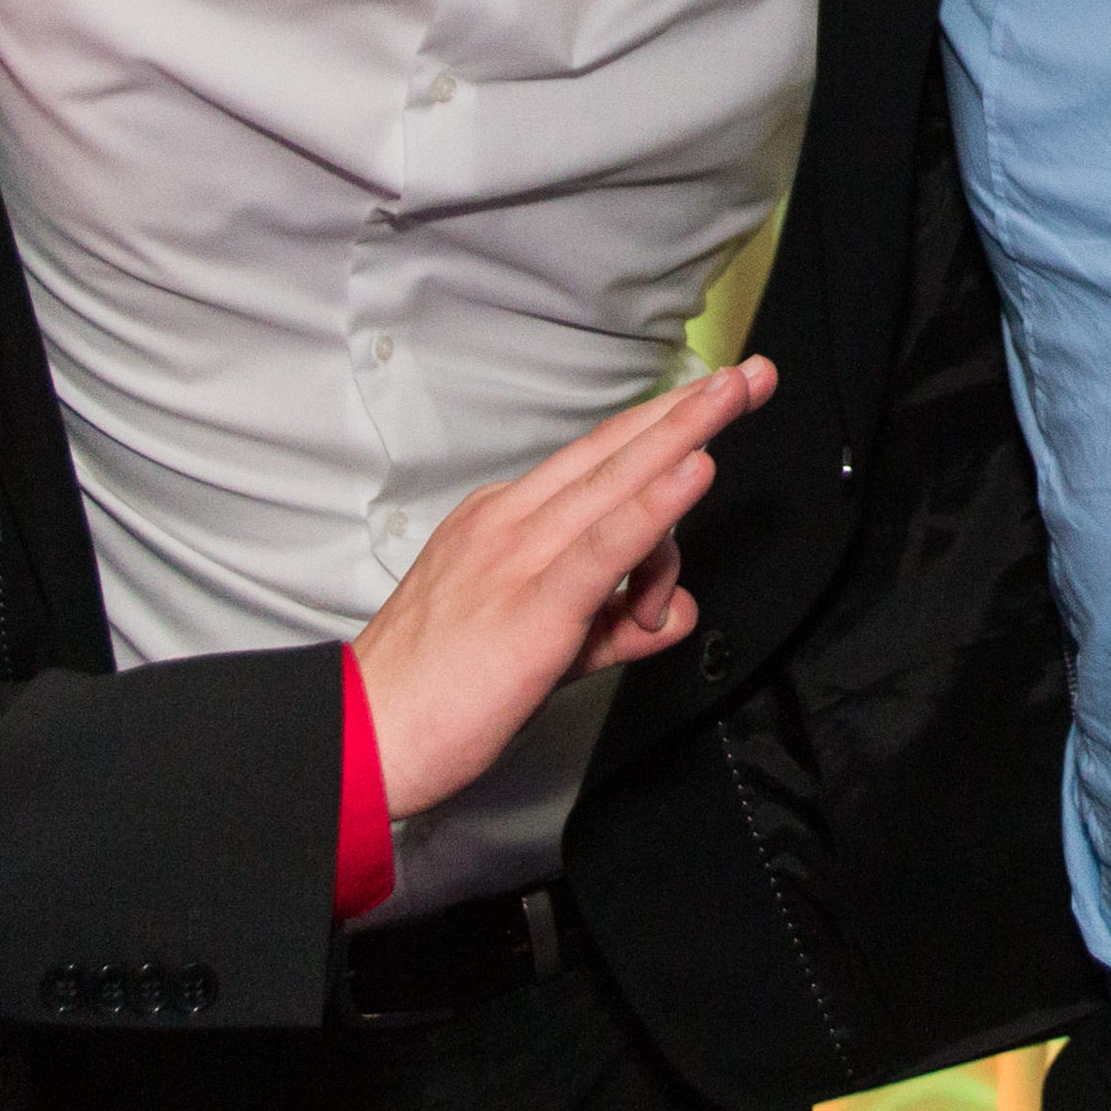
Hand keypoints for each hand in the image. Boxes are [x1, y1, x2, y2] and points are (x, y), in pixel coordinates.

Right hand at [350, 359, 775, 816]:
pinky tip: (692, 471)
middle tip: (747, 374)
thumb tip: (672, 614)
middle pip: (614, 451)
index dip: (659, 421)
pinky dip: (654, 505)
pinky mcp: (533, 606)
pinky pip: (604, 546)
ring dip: (684, 432)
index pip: (597, 461)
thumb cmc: (439, 692)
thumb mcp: (543, 645)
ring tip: (735, 395)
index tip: (708, 392)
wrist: (363, 737)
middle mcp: (513, 524)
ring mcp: (520, 558)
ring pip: (616, 483)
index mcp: (505, 522)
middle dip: (689, 408)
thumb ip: (614, 625)